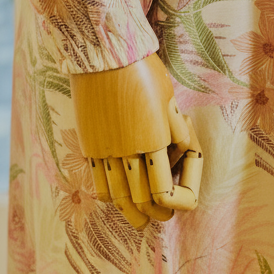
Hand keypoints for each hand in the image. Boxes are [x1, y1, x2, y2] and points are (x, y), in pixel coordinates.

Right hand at [69, 53, 202, 229]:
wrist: (103, 53)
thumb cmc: (142, 69)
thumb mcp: (169, 97)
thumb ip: (176, 129)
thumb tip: (183, 149)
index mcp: (154, 139)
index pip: (165, 191)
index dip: (174, 204)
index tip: (177, 204)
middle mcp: (128, 150)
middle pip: (141, 199)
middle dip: (155, 213)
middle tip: (161, 218)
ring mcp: (105, 149)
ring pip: (117, 196)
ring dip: (130, 212)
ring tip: (139, 220)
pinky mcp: (89, 144)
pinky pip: (98, 182)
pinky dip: (109, 196)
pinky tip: (115, 199)